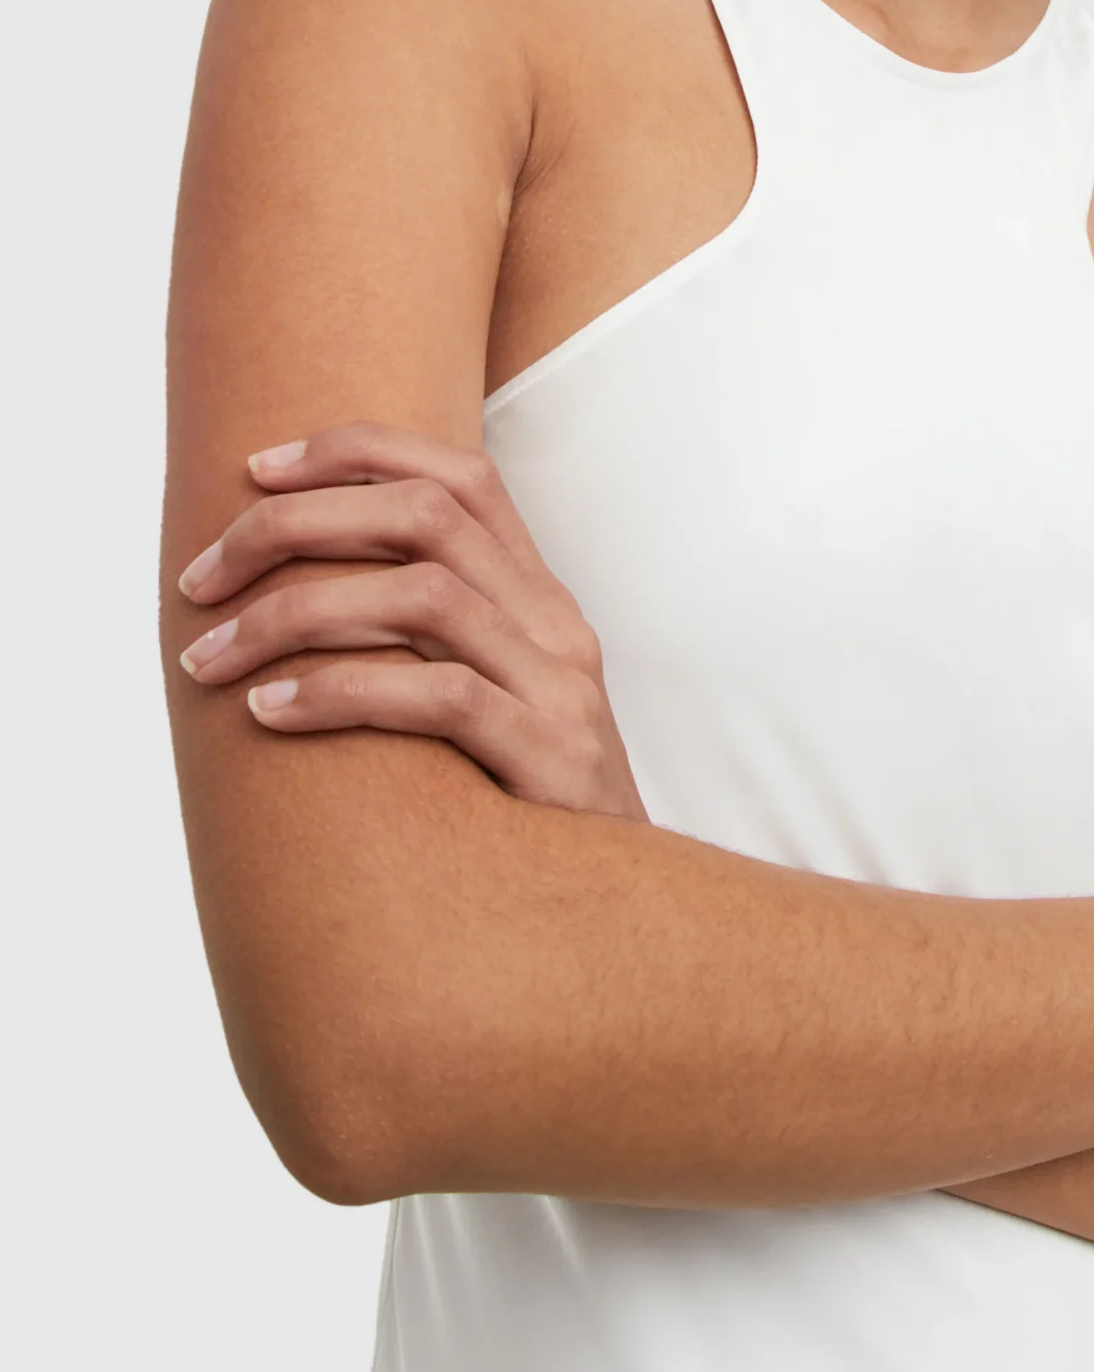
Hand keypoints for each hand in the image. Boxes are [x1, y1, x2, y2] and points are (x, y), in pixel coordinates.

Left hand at [175, 422, 648, 820]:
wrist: (617, 919)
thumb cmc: (516, 814)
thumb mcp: (483, 702)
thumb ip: (417, 645)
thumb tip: (282, 600)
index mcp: (538, 597)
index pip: (458, 474)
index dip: (354, 452)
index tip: (254, 470)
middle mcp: (555, 625)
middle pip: (425, 515)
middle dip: (294, 527)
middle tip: (198, 578)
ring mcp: (561, 690)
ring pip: (422, 596)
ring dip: (293, 615)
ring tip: (208, 658)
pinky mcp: (551, 761)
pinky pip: (438, 699)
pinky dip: (341, 692)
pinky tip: (271, 713)